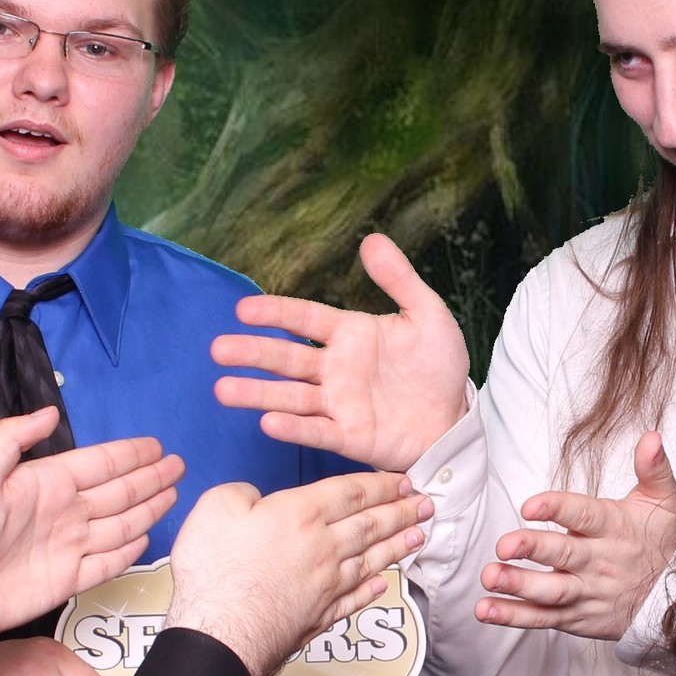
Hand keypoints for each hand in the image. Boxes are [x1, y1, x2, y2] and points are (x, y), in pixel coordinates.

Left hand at [0, 410, 183, 660]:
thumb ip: (11, 439)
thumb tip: (50, 411)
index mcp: (47, 483)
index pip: (100, 464)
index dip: (130, 454)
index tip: (156, 446)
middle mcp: (64, 512)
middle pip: (119, 491)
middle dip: (149, 477)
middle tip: (178, 465)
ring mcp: (69, 547)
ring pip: (121, 523)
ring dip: (148, 508)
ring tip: (173, 493)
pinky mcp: (70, 580)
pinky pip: (108, 561)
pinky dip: (130, 551)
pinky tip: (147, 539)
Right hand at [164, 473, 431, 675]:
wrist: (220, 636)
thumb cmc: (215, 570)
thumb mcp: (217, 506)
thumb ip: (244, 493)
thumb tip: (256, 499)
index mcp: (302, 514)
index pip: (352, 493)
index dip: (381, 485)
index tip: (403, 482)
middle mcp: (324, 549)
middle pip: (371, 525)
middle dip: (402, 513)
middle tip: (426, 506)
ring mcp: (326, 586)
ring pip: (370, 561)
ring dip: (397, 547)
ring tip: (418, 537)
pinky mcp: (319, 617)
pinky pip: (354, 599)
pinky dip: (371, 589)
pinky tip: (381, 584)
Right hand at [210, 233, 470, 469]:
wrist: (458, 418)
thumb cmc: (439, 367)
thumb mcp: (428, 315)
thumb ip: (399, 279)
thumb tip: (372, 239)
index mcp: (350, 335)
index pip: (304, 319)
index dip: (275, 313)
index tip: (243, 309)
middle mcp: (336, 369)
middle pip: (286, 359)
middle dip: (252, 353)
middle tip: (217, 350)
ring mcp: (339, 404)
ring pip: (291, 396)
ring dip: (258, 394)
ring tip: (223, 389)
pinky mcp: (350, 436)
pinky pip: (318, 431)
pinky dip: (295, 428)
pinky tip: (268, 422)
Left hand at [478, 432, 675, 639]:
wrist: (675, 599)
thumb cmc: (659, 544)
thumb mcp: (663, 503)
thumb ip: (653, 469)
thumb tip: (651, 437)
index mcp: (615, 528)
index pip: (586, 515)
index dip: (558, 508)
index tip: (531, 505)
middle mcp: (599, 562)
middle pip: (564, 554)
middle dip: (533, 549)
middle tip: (504, 546)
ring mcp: (587, 592)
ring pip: (551, 591)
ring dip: (519, 585)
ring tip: (490, 576)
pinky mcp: (576, 617)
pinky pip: (542, 618)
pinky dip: (514, 616)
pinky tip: (486, 609)